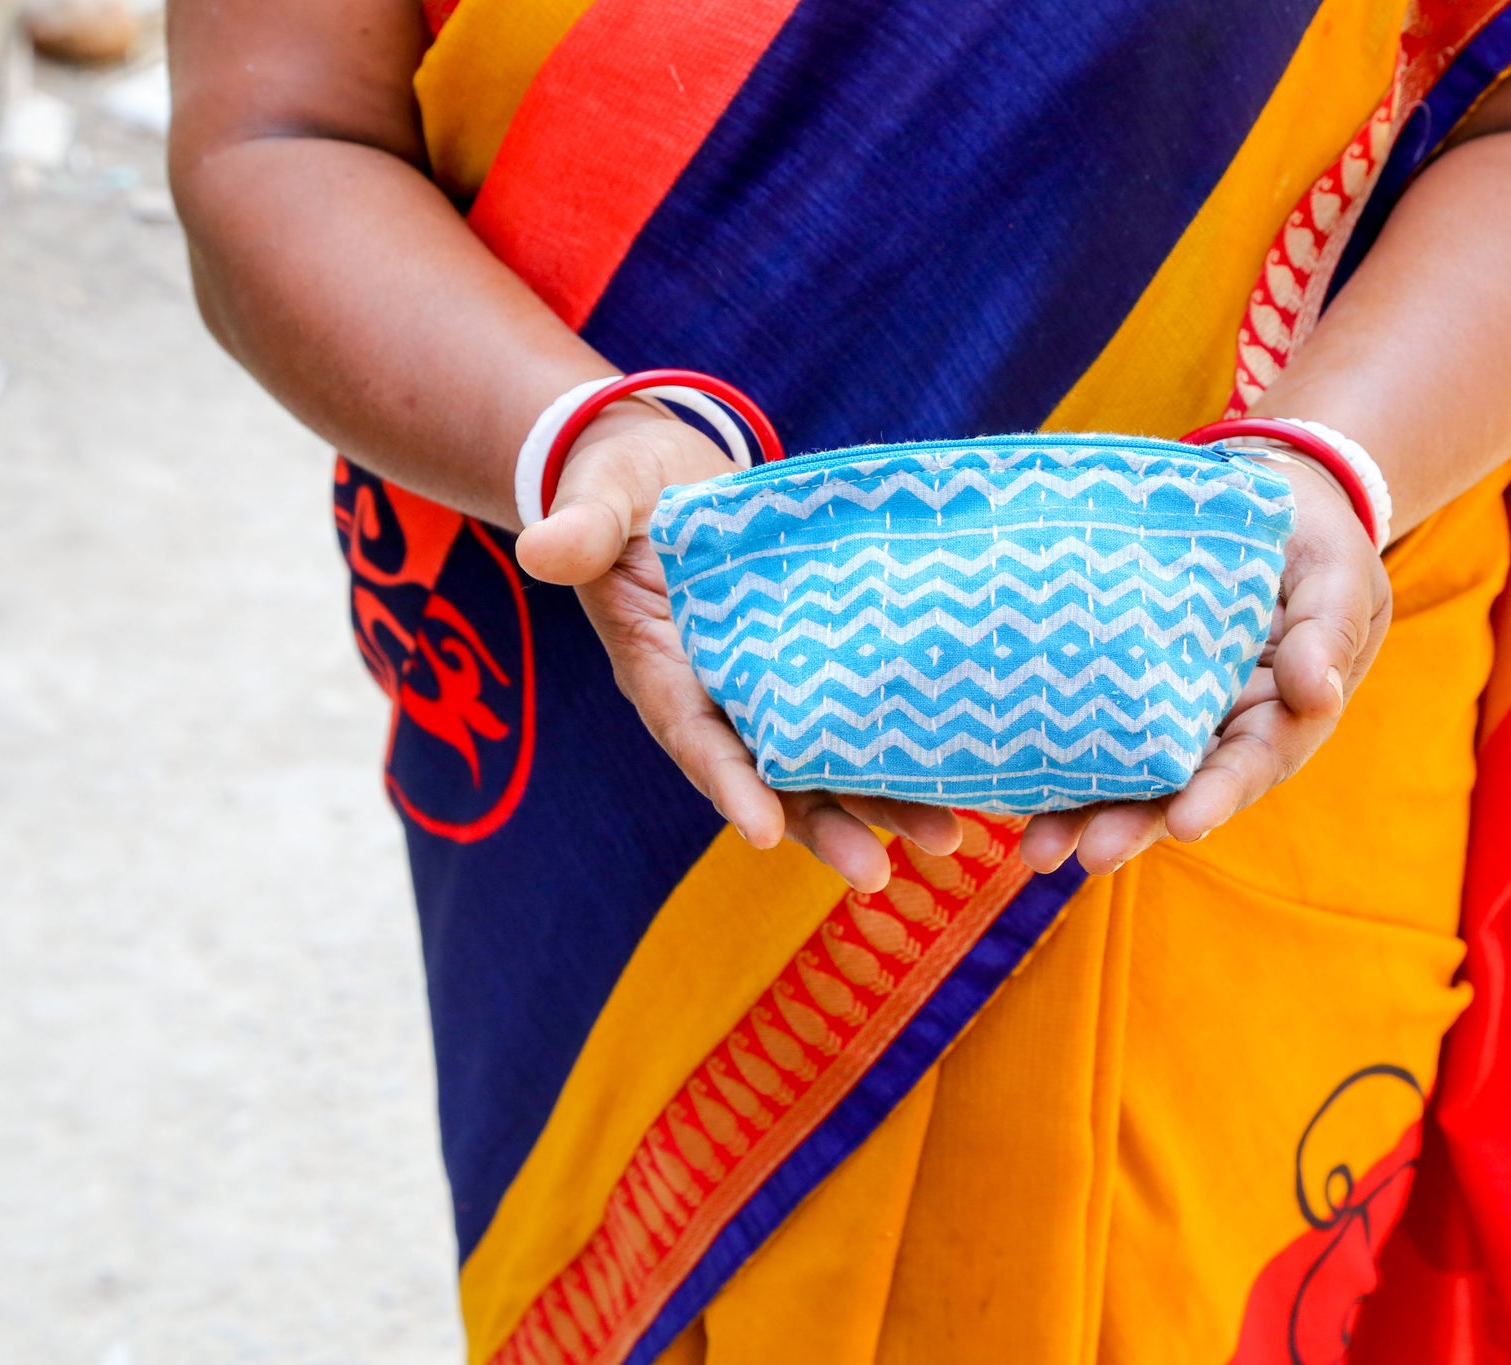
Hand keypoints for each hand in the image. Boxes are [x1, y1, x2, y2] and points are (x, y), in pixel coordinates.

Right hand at [514, 407, 960, 891]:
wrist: (672, 475)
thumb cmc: (625, 485)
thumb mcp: (599, 495)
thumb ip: (581, 527)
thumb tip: (543, 553)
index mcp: (661, 669)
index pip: (695, 737)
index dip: (730, 784)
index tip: (766, 832)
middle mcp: (719, 698)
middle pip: (774, 778)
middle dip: (826, 827)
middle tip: (879, 874)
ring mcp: (770, 689)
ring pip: (830, 763)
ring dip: (884, 805)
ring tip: (950, 842)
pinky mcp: (815, 667)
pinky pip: (860, 718)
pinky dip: (906, 751)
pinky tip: (967, 776)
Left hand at [1019, 458, 1391, 875]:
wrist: (1257, 495)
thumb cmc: (1307, 536)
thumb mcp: (1337, 569)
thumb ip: (1329, 627)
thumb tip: (1318, 693)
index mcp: (1283, 711)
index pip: (1253, 761)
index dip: (1219, 793)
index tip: (1186, 822)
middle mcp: (1222, 729)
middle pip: (1182, 788)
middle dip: (1138, 824)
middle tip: (1091, 854)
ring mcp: (1170, 714)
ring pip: (1130, 776)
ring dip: (1085, 815)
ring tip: (1038, 851)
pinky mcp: (1124, 689)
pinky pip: (1091, 731)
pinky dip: (1056, 766)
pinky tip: (1010, 788)